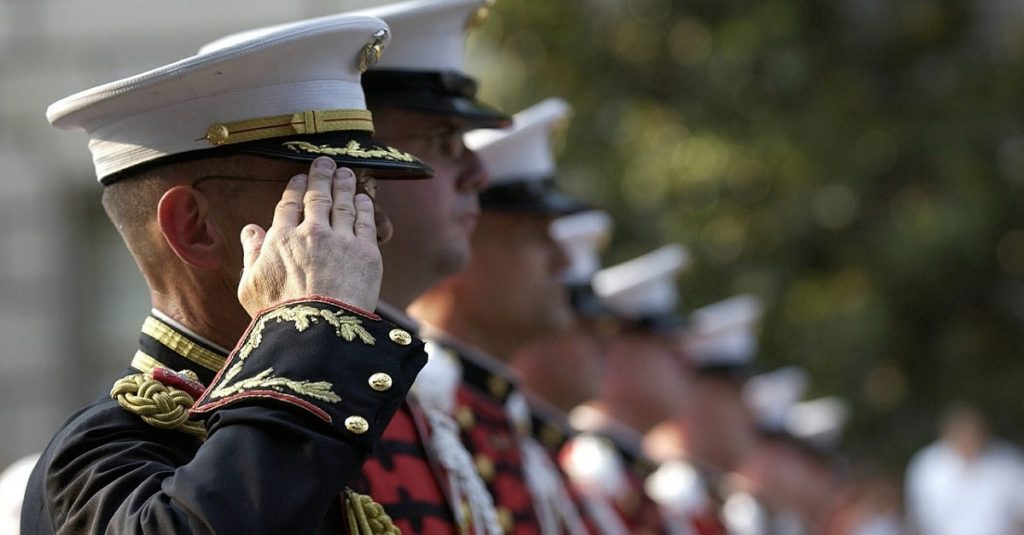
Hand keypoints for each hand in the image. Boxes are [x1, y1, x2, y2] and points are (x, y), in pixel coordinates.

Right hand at [237, 157, 381, 315]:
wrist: (317, 331)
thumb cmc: (279, 315)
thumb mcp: (250, 287)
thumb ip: (250, 254)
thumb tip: (250, 230)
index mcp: (281, 238)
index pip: (289, 204)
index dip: (295, 188)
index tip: (299, 178)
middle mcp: (311, 232)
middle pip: (317, 195)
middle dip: (321, 176)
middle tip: (326, 163)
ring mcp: (340, 239)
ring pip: (343, 203)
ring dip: (344, 184)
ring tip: (346, 173)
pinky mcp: (365, 251)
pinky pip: (365, 221)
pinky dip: (364, 205)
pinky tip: (363, 198)